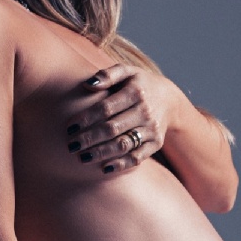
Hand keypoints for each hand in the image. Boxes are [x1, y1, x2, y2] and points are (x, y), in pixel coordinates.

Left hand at [64, 64, 184, 175]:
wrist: (170, 100)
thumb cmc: (139, 84)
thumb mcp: (127, 71)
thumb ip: (108, 74)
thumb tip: (88, 84)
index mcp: (135, 92)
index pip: (106, 108)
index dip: (87, 118)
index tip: (70, 127)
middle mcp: (145, 111)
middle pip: (112, 128)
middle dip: (90, 139)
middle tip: (71, 146)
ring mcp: (152, 129)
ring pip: (123, 145)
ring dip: (102, 153)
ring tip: (83, 158)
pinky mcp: (156, 143)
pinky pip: (137, 157)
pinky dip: (121, 164)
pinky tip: (104, 168)